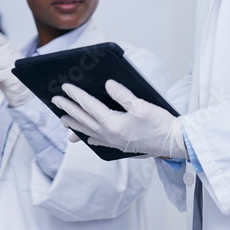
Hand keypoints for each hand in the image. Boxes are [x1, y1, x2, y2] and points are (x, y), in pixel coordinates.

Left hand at [52, 80, 187, 158]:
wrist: (173, 143)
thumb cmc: (160, 124)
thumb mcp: (142, 105)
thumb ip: (122, 95)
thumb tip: (108, 84)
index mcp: (112, 124)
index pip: (89, 106)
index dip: (76, 95)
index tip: (65, 87)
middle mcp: (109, 134)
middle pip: (83, 119)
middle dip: (68, 108)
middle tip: (56, 101)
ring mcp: (113, 141)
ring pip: (87, 131)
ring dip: (74, 124)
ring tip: (63, 120)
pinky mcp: (119, 145)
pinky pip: (98, 141)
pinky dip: (88, 137)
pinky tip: (85, 138)